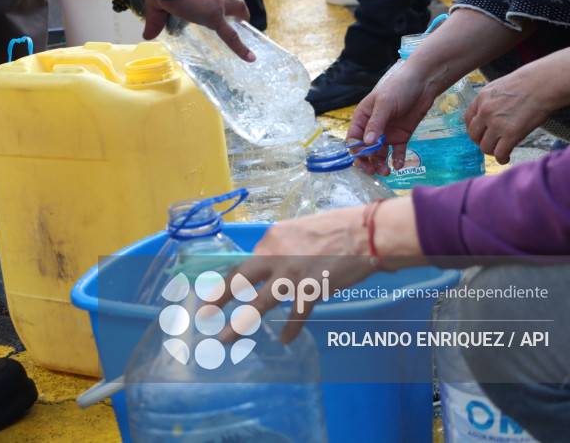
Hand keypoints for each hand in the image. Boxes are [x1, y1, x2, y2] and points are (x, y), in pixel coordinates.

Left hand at [141, 0, 254, 61]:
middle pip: (240, 7)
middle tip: (241, 19)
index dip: (241, 48)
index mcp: (211, 15)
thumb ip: (156, 23)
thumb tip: (147, 35)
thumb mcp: (158, 10)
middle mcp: (219, 0)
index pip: (230, 35)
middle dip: (243, 14)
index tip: (251, 58)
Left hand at [215, 198, 421, 343]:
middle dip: (218, 299)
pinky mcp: (311, 289)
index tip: (218, 292)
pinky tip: (284, 340)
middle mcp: (276, 254)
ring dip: (239, 323)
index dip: (229, 280)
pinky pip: (296, 315)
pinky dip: (291, 329)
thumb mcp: (300, 230)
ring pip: (259, 304)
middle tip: (204, 314)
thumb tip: (272, 265)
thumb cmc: (338, 228)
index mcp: (272, 238)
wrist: (366, 233)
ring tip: (225, 338)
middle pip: (240, 280)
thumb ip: (283, 247)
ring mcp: (292, 274)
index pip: (244, 263)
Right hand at [346, 9, 536, 175]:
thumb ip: (376, 124)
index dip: (356, 150)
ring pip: (380, 154)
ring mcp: (387, 133)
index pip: (353, 138)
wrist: (424, 82)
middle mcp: (373, 128)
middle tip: (374, 171)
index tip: (364, 158)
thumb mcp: (385, 104)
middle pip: (365, 150)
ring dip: (381, 164)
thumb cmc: (399, 87)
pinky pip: (397, 152)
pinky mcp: (402, 136)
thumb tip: (367, 143)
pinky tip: (399, 165)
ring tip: (387, 172)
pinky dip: (398, 160)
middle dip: (367, 161)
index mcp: (363, 118)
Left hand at [465, 42, 569, 163]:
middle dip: (481, 142)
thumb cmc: (529, 82)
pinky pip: (499, 153)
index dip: (473, 129)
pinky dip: (501, 158)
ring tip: (500, 152)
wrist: (544, 83)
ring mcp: (497, 123)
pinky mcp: (511, 133)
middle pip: (474, 135)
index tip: (480, 134)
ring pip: (485, 147)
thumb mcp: (501, 86)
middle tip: (490, 144)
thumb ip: (491, 100)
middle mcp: (485, 111)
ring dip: (492, 151)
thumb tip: (490, 114)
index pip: (468, 119)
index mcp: (482, 98)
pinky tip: (506, 158)